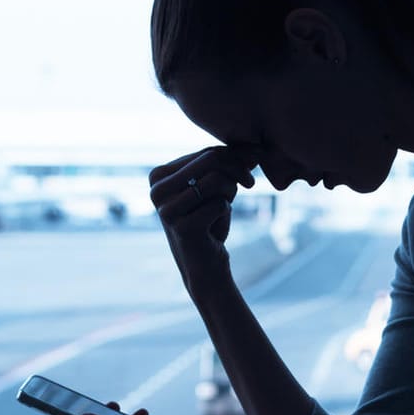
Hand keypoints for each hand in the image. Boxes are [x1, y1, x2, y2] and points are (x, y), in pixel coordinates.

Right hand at [148, 146, 257, 290]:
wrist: (205, 266)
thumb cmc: (210, 222)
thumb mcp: (216, 187)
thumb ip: (230, 164)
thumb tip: (256, 148)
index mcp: (158, 176)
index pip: (207, 153)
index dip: (235, 159)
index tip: (248, 173)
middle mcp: (157, 191)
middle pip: (211, 161)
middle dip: (237, 170)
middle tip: (249, 182)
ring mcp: (167, 210)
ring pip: (216, 180)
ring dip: (230, 193)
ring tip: (224, 207)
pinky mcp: (182, 228)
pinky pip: (220, 205)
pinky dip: (225, 214)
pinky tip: (215, 228)